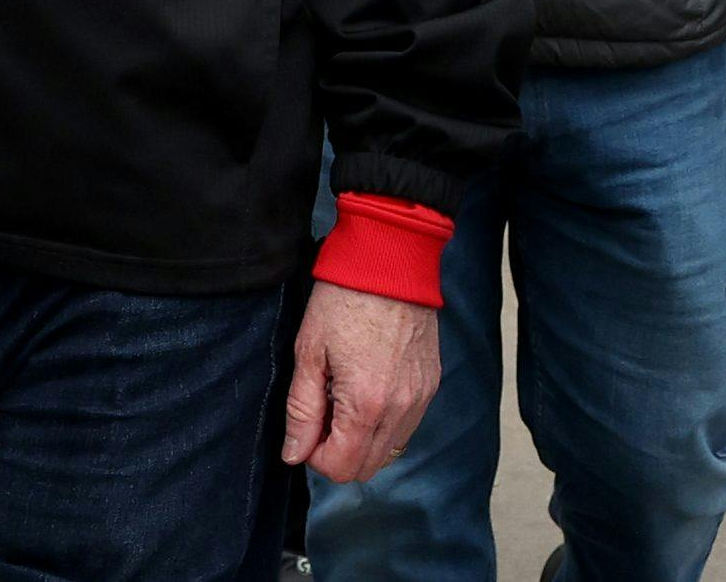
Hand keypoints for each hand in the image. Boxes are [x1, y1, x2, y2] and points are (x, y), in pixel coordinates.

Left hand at [279, 281, 438, 484]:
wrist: (391, 260)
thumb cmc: (343, 300)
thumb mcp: (309, 353)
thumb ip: (301, 411)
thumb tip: (294, 454)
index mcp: (367, 404)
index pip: (342, 467)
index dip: (315, 456)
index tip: (306, 427)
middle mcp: (401, 409)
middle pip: (367, 467)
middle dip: (338, 452)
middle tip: (323, 413)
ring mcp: (421, 397)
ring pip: (389, 450)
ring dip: (362, 439)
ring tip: (345, 398)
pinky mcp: (431, 384)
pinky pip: (407, 425)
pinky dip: (384, 423)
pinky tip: (368, 388)